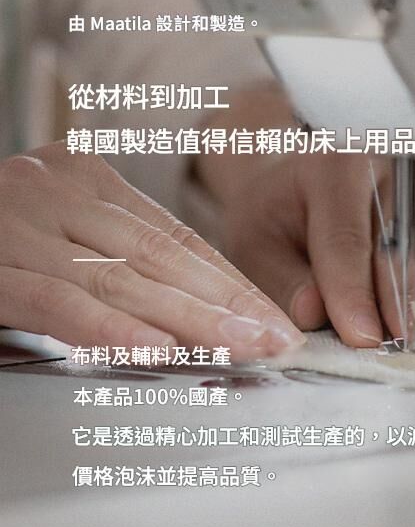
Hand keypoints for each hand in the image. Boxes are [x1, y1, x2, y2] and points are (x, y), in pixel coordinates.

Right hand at [0, 142, 303, 359]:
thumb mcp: (51, 241)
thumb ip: (105, 267)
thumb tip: (180, 320)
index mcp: (79, 177)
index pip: (172, 236)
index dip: (226, 281)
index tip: (269, 316)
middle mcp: (53, 187)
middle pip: (158, 256)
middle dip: (224, 303)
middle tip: (276, 338)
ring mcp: (18, 218)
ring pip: (120, 277)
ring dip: (188, 320)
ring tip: (242, 348)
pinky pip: (60, 301)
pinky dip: (111, 328)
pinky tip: (155, 349)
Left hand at [196, 85, 414, 347]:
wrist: (296, 176)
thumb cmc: (276, 209)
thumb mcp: (255, 241)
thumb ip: (281, 279)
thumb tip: (314, 312)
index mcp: (334, 163)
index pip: (346, 238)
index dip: (354, 293)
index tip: (363, 337)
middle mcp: (390, 168)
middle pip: (403, 249)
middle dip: (406, 308)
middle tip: (409, 354)